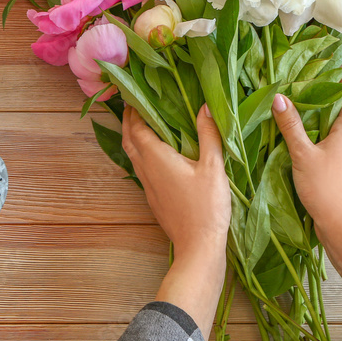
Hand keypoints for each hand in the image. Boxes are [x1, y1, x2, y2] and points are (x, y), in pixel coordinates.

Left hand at [122, 104, 230, 337]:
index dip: (133, 110)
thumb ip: (208, 134)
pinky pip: (141, 168)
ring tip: (143, 123)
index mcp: (157, 158)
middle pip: (129, 140)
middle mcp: (146, 170)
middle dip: (128, 121)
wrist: (198, 247)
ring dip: (133, 137)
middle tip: (135, 104)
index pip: (137, 127)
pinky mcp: (154, 198)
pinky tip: (156, 154)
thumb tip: (205, 105)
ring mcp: (148, 186)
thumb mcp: (213, 167)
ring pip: (132, 156)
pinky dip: (142, 153)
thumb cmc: (207, 206)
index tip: (133, 93)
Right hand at [271, 83, 341, 338]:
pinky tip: (297, 136)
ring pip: (334, 127)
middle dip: (324, 94)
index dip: (341, 78)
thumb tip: (279, 96)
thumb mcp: (303, 154)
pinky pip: (328, 143)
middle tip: (301, 81)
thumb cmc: (327, 188)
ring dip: (318, 116)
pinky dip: (315, 134)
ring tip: (295, 104)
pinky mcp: (339, 170)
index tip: (324, 64)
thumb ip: (291, 125)